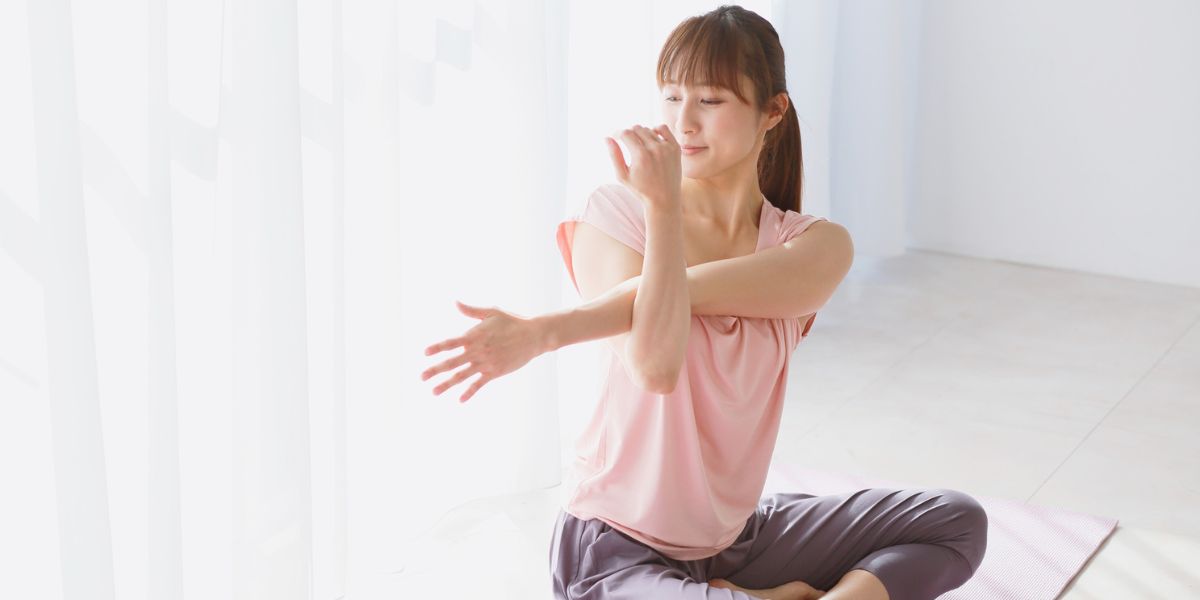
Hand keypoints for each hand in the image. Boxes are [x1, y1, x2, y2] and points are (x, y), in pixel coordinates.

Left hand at [420, 300, 545, 402]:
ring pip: (462, 375)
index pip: (451, 342)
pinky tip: (460, 400)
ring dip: (447, 384)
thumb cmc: (512, 322)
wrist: (534, 336)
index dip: (437, 347)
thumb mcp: (492, 312)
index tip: (425, 353)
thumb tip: (456, 302)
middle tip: (421, 377)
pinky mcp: (495, 372)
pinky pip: (479, 384)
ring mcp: (486, 363)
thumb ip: (472, 311)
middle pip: (452, 362)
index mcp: (475, 335)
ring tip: (434, 391)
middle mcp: (478, 350)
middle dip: (435, 370)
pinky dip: (469, 392)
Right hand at [605, 124, 681, 208]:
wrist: (665, 198)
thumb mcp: (623, 176)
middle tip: (627, 144)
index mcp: (640, 156)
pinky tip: (651, 139)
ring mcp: (667, 147)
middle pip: (636, 128)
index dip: (618, 134)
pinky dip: (655, 130)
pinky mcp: (675, 147)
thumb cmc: (641, 189)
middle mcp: (655, 149)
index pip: (625, 133)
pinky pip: (663, 128)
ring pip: (648, 129)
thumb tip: (607, 138)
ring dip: (641, 134)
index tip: (616, 138)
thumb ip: (614, 156)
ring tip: (639, 146)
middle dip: (629, 134)